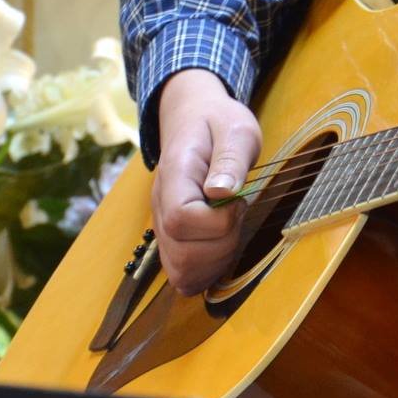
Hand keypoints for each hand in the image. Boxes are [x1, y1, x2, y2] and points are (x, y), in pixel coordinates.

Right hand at [152, 68, 262, 294]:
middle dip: (223, 243)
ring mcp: (163, 228)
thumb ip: (231, 158)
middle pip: (182, 255)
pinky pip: (185, 276)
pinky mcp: (172, 242)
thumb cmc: (218, 124)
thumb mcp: (236, 129)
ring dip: (219, 258)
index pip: (181, 219)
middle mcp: (160, 207)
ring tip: (230, 225)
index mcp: (174, 176)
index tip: (237, 199)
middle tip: (236, 211)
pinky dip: (209, 270)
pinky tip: (223, 242)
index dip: (218, 220)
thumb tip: (223, 192)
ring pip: (183, 273)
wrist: (194, 120)